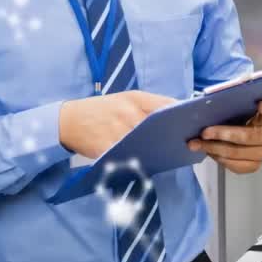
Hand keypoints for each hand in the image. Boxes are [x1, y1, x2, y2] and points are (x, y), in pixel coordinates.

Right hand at [58, 91, 175, 158]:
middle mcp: (128, 112)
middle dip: (172, 135)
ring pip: (147, 144)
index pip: (166, 104)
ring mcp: (119, 130)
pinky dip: (138, 161)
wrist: (68, 120)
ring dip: (157, 150)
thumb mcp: (123, 99)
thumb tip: (176, 114)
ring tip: (168, 155)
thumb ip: (148, 106)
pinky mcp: (109, 148)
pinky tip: (145, 164)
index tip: (193, 122)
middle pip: (160, 127)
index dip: (182, 114)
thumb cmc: (101, 110)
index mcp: (134, 98)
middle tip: (184, 143)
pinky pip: (129, 157)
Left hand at [187, 99, 261, 173]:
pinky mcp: (254, 165)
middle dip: (223, 134)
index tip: (261, 104)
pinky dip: (219, 159)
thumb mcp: (232, 109)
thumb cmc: (233, 120)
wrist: (233, 138)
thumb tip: (204, 103)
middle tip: (204, 132)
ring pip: (237, 152)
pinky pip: (236, 165)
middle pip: (248, 136)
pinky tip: (208, 152)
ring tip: (197, 144)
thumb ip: (228, 104)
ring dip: (214, 148)